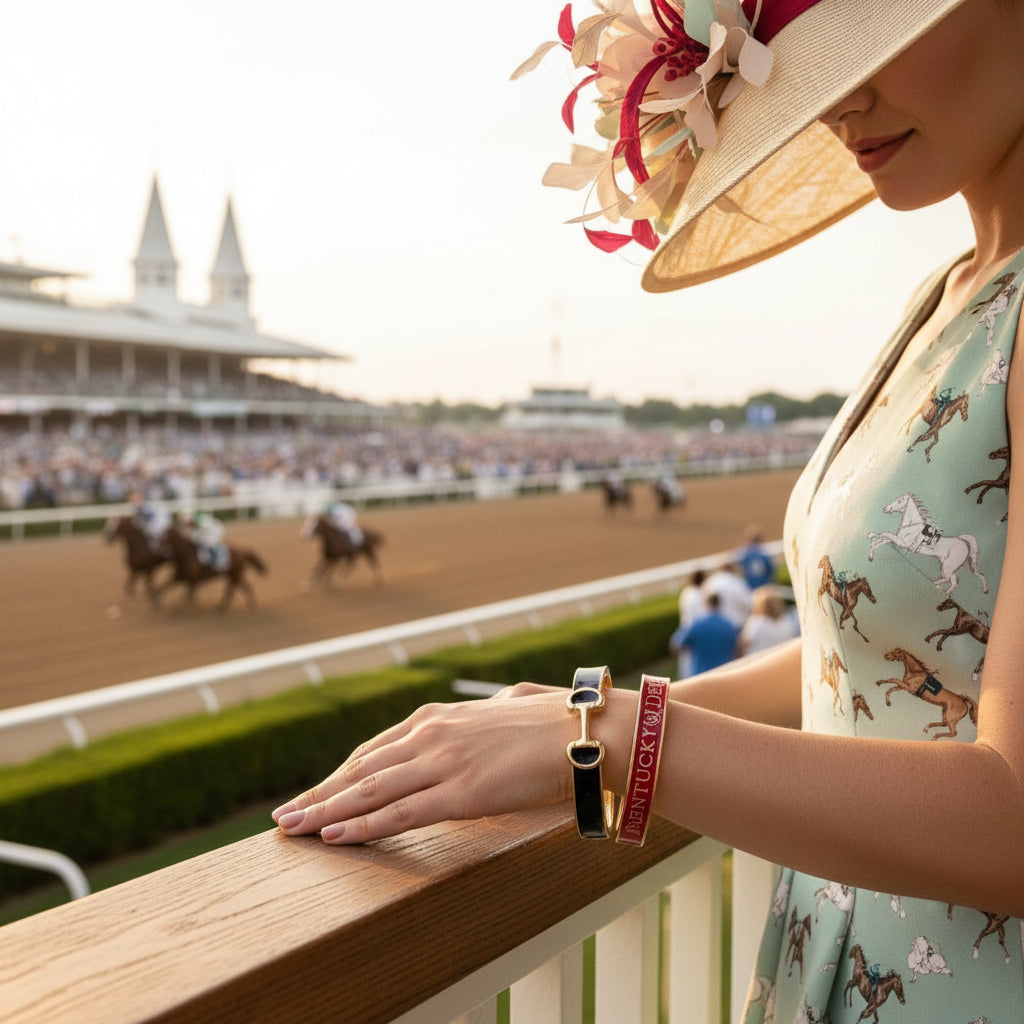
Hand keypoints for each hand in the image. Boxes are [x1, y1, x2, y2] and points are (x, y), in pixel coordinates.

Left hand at [272, 684, 576, 843]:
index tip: (316, 792)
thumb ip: (497, 707)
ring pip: (368, 790)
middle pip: (360, 769)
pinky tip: (334, 836)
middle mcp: (432, 734)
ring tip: (292, 829)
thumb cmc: (559, 723)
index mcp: (440, 717)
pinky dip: (360, 826)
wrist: (589, 734)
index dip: (340, 774)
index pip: (375, 749)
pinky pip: (399, 812)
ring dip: (325, 811)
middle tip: (284, 816)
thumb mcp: (515, 705)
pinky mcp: (459, 792)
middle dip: (320, 794)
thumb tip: (506, 700)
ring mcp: (443, 762)